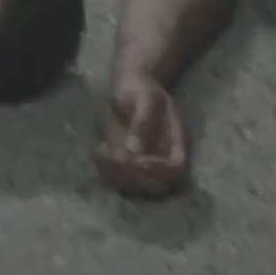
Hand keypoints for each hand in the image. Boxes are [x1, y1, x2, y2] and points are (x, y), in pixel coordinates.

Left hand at [95, 75, 189, 197]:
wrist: (131, 87)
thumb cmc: (141, 89)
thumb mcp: (145, 98)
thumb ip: (142, 123)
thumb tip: (133, 150)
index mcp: (177, 142)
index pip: (178, 168)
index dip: (160, 170)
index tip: (137, 159)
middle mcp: (165, 157)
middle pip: (160, 185)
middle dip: (137, 177)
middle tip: (116, 158)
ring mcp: (148, 163)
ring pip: (139, 187)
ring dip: (120, 177)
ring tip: (103, 155)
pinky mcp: (130, 164)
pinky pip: (121, 180)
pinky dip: (108, 174)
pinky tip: (97, 154)